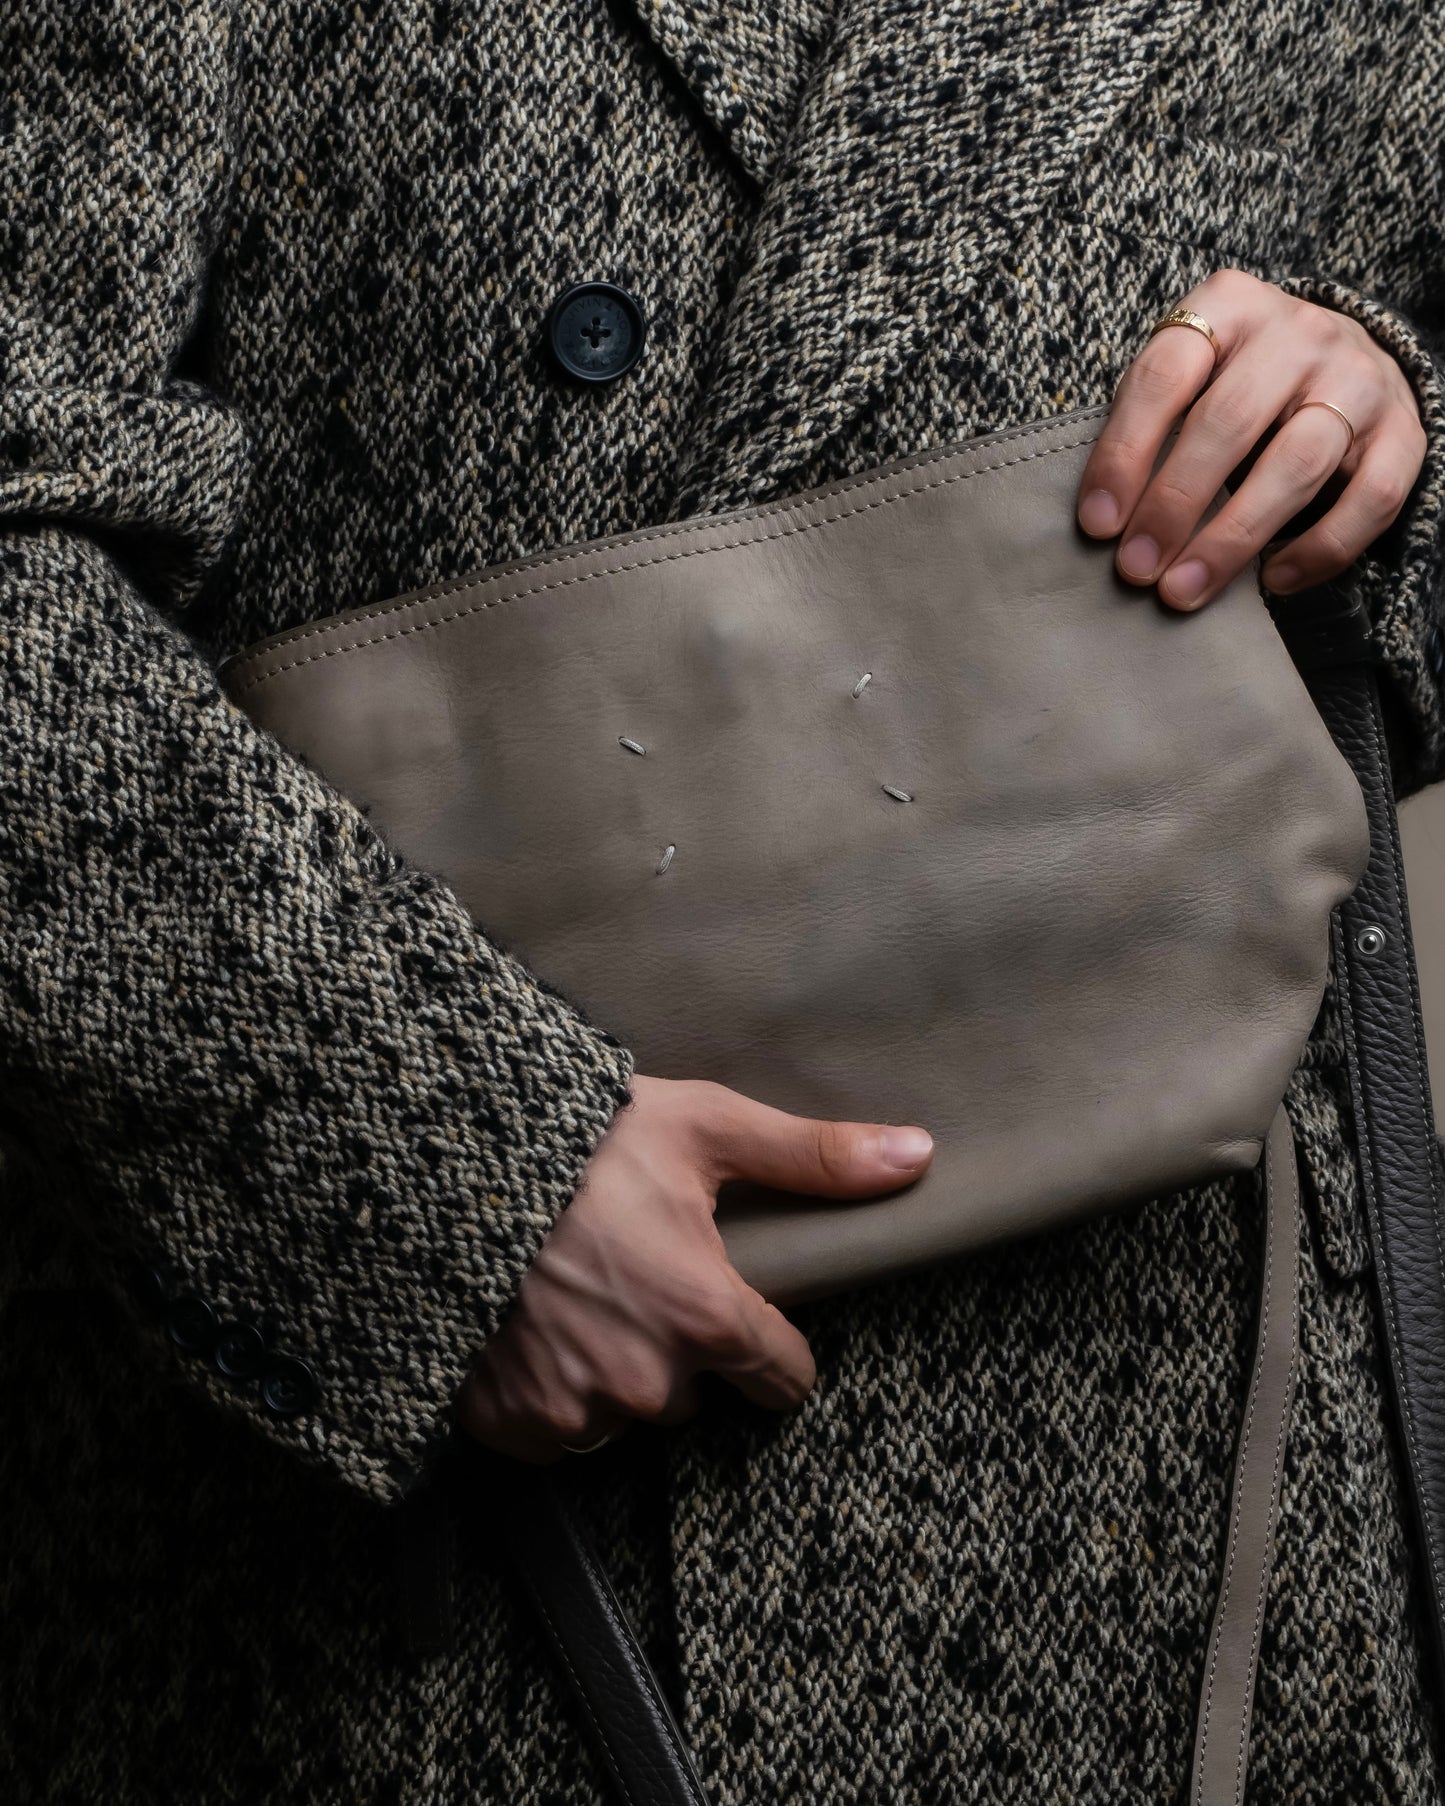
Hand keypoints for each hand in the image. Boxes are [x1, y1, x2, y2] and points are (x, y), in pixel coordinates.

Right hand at [456, 1075, 933, 1461]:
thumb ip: (813, 1156)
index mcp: (705, 1317)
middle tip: (636, 1270)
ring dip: (612, 1367)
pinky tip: (532, 1324)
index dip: (772, 1345)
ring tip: (578, 1290)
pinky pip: (554, 1430)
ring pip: (623, 1410)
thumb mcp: (703, 1128)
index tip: (747, 1314)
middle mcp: (645, 1381)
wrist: (440, 1157)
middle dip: (678, 1343)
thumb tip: (919, 1156)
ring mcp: (571, 1409)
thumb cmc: (579, 1138)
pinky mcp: (507, 1424)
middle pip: (696, 1390)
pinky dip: (548, 1388)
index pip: (783, 1378)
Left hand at [1077, 267, 1426, 605]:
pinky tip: (1272, 580)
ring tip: (1185, 588)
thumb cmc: (1238, 378)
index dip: (1125, 453)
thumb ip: (1150, 425)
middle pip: (1228, 423)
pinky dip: (1320, 549)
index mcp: (1229, 306)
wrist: (1345, 358)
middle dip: (1174, 506)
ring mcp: (1358, 379)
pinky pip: (1371, 498)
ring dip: (1233, 538)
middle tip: (1136, 568)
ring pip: (1297, 465)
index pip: (1165, 376)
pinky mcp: (1403, 431)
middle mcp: (1299, 333)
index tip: (1098, 525)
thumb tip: (1105, 521)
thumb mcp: (1190, 372)